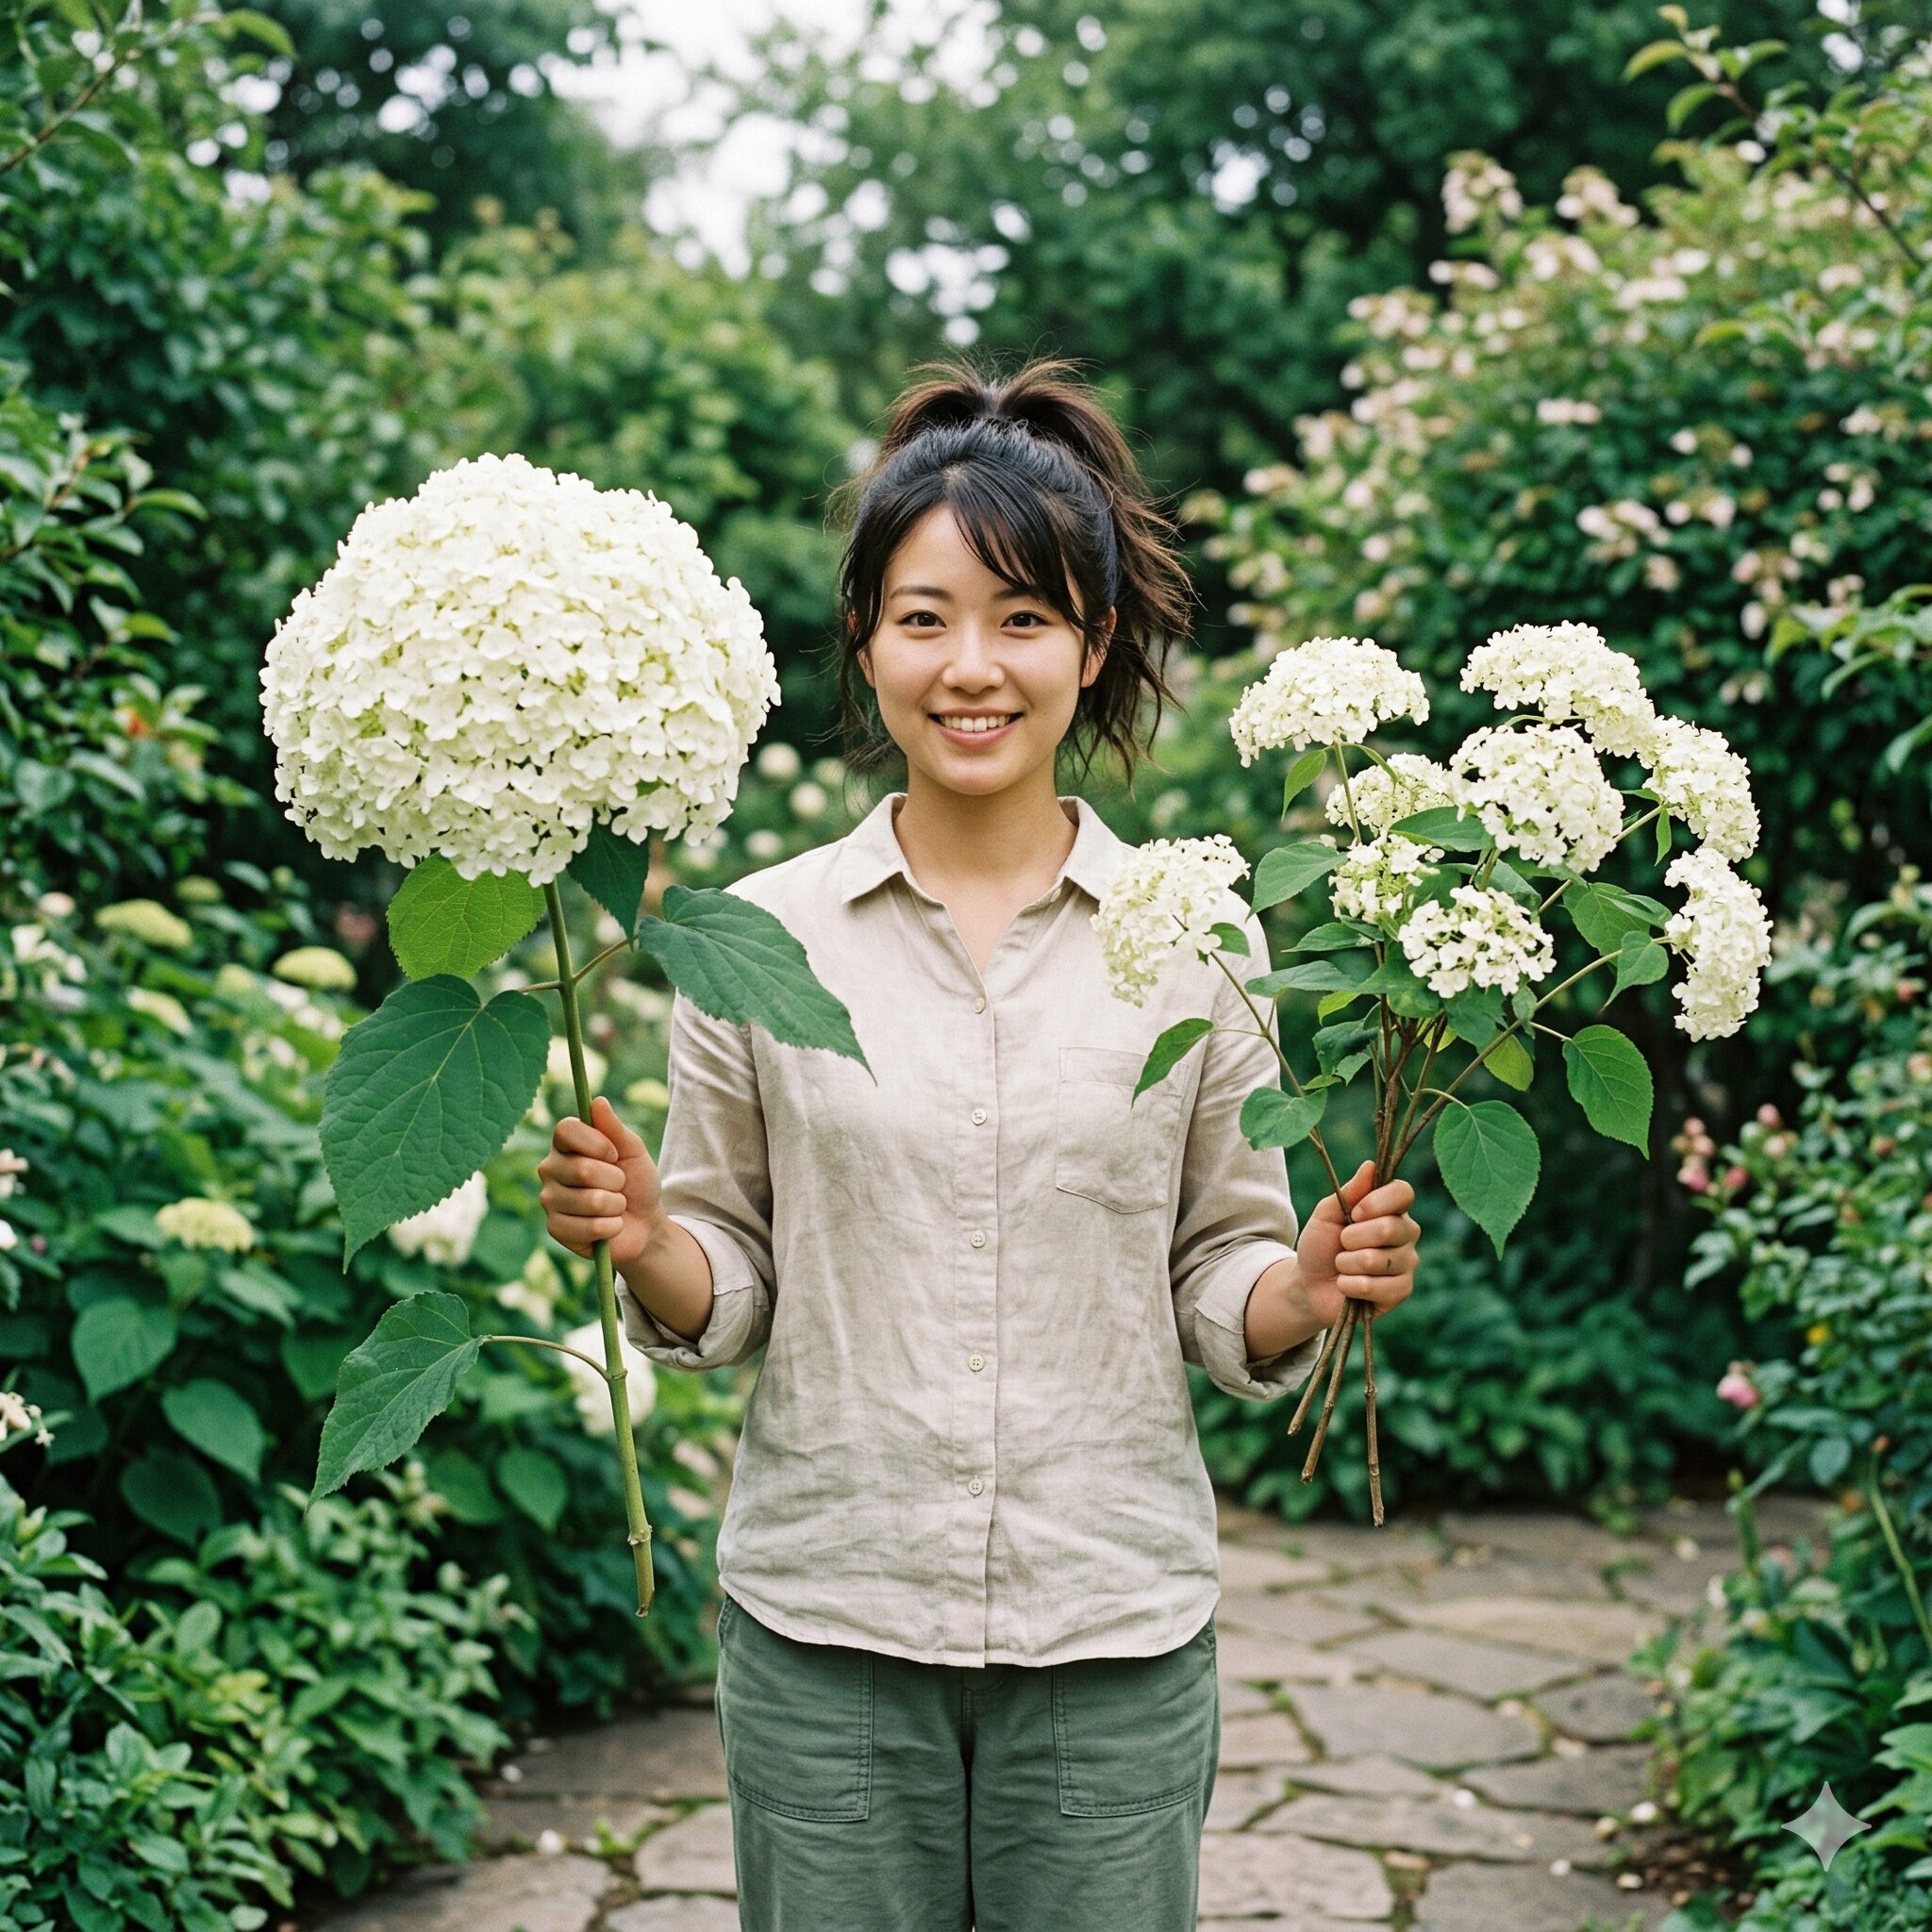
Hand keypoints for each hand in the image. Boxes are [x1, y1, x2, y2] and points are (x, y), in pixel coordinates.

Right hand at [537, 1095, 665, 1266]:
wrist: (644, 1222)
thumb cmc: (636, 1181)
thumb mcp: (634, 1151)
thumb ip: (615, 1128)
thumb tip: (597, 1101)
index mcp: (565, 1144)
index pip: (566, 1130)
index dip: (597, 1143)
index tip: (614, 1154)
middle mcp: (550, 1168)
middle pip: (583, 1169)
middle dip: (616, 1180)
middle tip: (619, 1184)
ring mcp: (549, 1199)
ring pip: (591, 1201)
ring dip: (616, 1205)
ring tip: (615, 1206)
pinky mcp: (555, 1228)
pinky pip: (590, 1228)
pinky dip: (611, 1227)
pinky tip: (609, 1226)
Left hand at [1293, 1159, 1419, 1328]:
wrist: (1309, 1284)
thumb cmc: (1321, 1245)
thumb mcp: (1326, 1214)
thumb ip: (1349, 1192)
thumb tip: (1370, 1166)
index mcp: (1392, 1208)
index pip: (1403, 1192)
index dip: (1376, 1202)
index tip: (1354, 1213)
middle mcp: (1406, 1233)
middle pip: (1389, 1228)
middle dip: (1351, 1238)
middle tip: (1342, 1244)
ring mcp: (1407, 1263)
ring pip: (1377, 1260)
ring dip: (1347, 1264)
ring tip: (1343, 1266)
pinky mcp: (1401, 1291)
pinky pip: (1375, 1287)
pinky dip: (1350, 1285)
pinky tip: (1347, 1285)